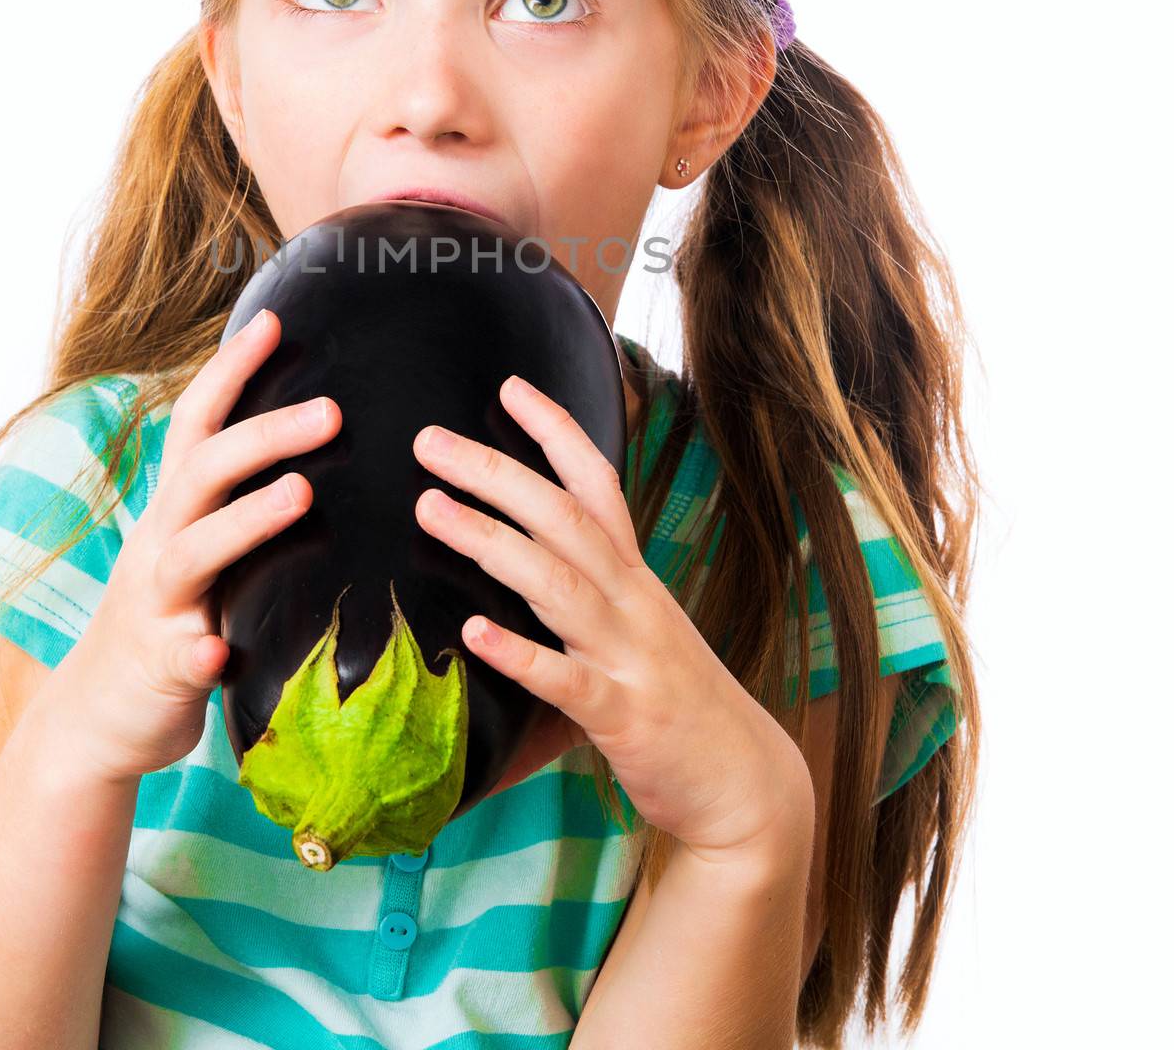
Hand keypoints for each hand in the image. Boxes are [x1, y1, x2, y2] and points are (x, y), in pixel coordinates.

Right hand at [41, 308, 342, 784]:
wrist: (96, 721)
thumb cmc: (169, 623)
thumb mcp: (199, 552)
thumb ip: (240, 507)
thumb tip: (319, 453)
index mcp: (175, 512)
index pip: (199, 424)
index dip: (230, 371)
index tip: (273, 319)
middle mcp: (160, 546)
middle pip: (203, 473)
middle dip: (264, 434)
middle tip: (332, 409)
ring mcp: (156, 608)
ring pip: (192, 554)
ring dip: (245, 521)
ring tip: (301, 495)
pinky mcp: (157, 671)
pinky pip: (178, 660)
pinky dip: (197, 652)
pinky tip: (217, 652)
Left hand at [411, 374, 813, 863]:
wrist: (746, 787)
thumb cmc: (679, 704)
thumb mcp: (637, 632)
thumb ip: (583, 599)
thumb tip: (515, 569)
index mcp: (634, 578)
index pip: (596, 484)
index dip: (556, 431)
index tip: (508, 386)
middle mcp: (634, 602)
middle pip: (563, 518)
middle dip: (495, 472)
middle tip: (428, 441)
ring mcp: (630, 657)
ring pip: (557, 583)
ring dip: (491, 541)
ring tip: (430, 510)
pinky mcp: (624, 718)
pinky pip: (566, 681)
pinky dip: (520, 653)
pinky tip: (473, 633)